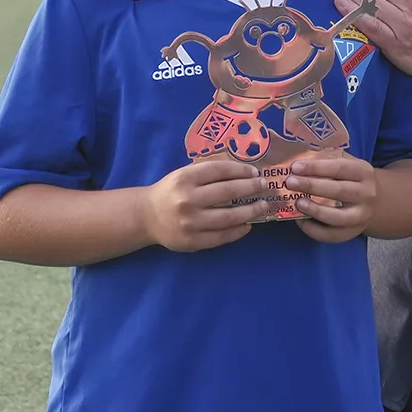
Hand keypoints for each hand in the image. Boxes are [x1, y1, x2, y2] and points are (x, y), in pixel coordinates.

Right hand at [139, 158, 273, 251]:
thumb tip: (243, 172)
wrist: (146, 217)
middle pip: (227, 192)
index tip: (255, 172)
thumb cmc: (171, 191)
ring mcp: (190, 223)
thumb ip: (208, 172)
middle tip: (265, 186)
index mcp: (185, 178)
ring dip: (250, 211)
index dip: (241, 170)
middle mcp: (187, 200)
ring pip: (228, 217)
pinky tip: (247, 225)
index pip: (219, 170)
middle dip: (251, 188)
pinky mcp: (192, 241)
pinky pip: (221, 237)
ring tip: (263, 206)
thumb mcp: (184, 174)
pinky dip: (238, 231)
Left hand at [285, 150, 378, 243]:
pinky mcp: (353, 232)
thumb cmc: (352, 178)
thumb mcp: (346, 163)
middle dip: (312, 186)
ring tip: (297, 203)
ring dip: (315, 210)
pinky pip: (332, 235)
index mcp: (364, 172)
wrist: (376, 201)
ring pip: (338, 217)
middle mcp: (366, 194)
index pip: (340, 168)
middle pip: (339, 191)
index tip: (295, 167)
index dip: (316, 168)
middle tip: (290, 183)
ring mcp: (361, 216)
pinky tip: (300, 220)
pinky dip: (314, 230)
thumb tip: (299, 160)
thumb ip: (327, 160)